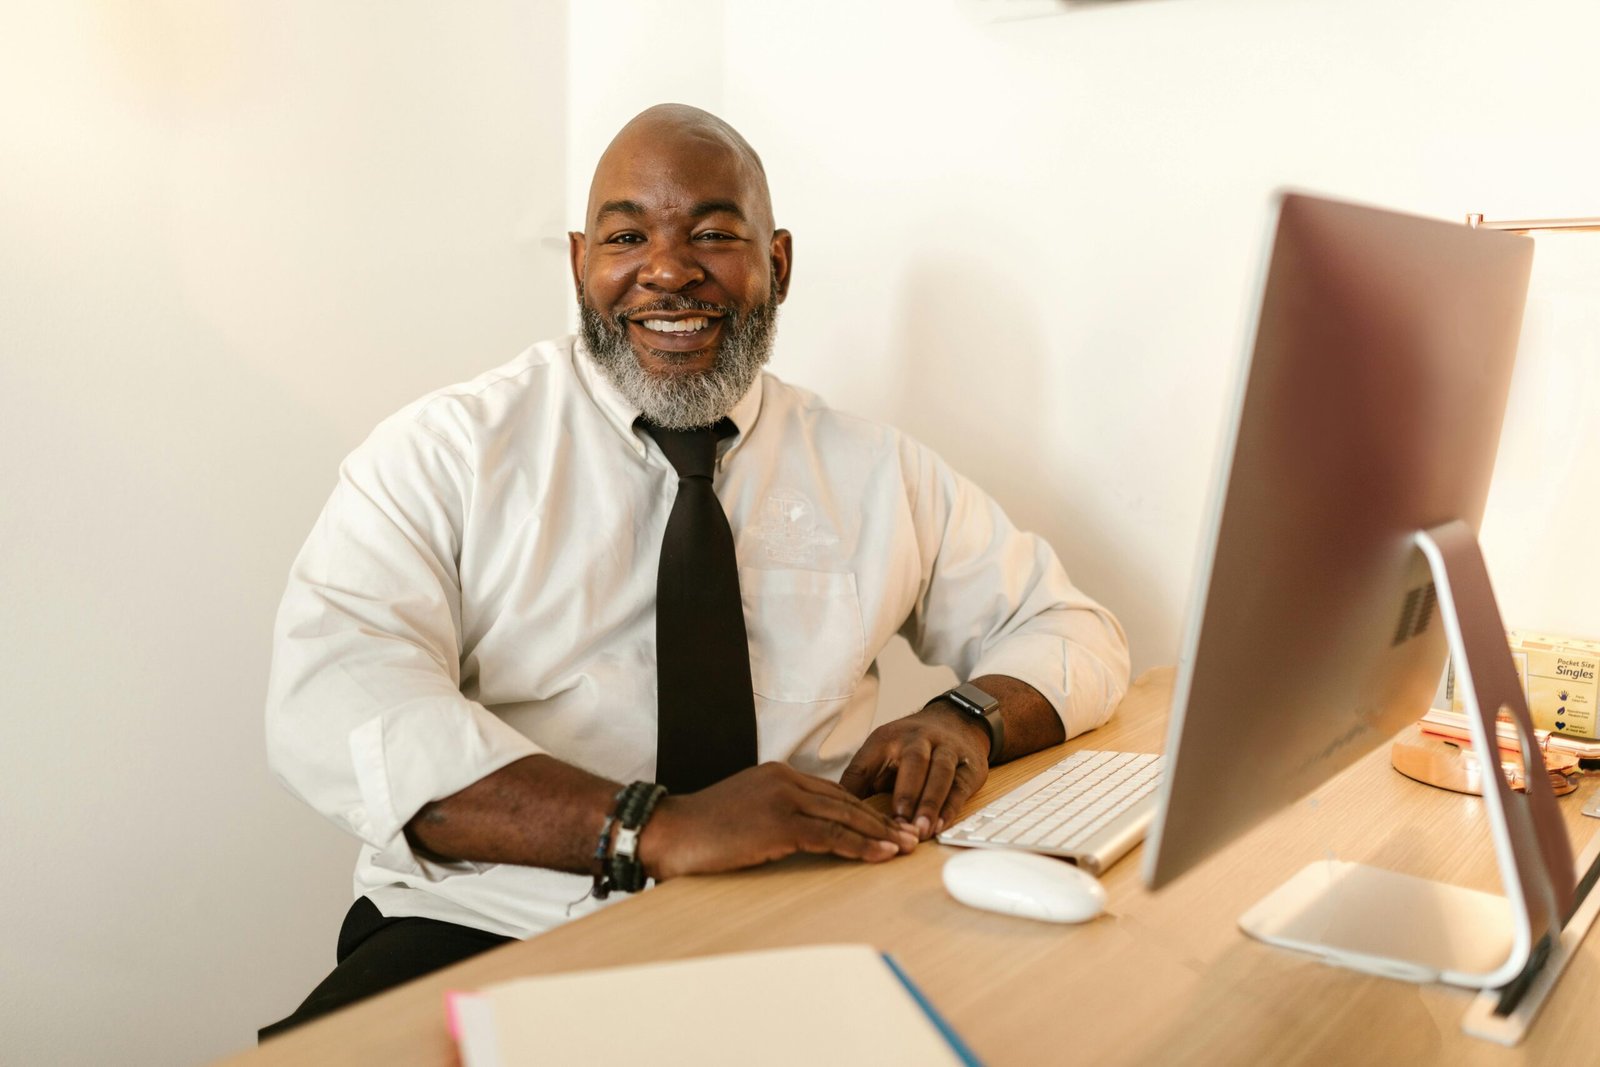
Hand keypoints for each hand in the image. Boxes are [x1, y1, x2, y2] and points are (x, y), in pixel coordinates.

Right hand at [638, 763, 918, 880]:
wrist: (668, 831)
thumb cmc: (701, 830)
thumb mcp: (745, 811)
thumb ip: (776, 814)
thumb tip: (804, 835)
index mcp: (778, 775)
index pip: (833, 793)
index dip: (864, 812)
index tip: (887, 826)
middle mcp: (785, 780)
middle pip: (846, 802)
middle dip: (881, 821)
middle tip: (909, 836)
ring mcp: (783, 799)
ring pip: (844, 817)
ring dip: (879, 835)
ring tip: (904, 848)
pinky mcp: (779, 823)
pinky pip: (830, 836)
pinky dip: (859, 846)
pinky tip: (879, 855)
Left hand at [839, 703, 989, 839]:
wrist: (956, 721)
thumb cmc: (908, 747)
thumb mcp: (879, 754)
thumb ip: (860, 781)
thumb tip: (835, 812)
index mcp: (887, 738)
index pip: (868, 762)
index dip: (860, 787)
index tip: (856, 814)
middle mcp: (919, 739)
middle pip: (914, 762)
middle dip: (907, 794)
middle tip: (899, 824)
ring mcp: (947, 750)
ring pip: (941, 773)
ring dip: (930, 803)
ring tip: (921, 831)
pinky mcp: (968, 765)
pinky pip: (960, 786)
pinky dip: (951, 807)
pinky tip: (941, 825)